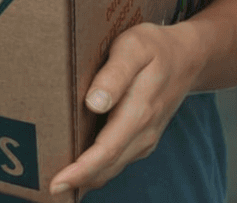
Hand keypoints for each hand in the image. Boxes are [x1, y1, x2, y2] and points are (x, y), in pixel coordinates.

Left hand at [48, 21, 205, 198]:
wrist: (189, 57)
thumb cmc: (155, 48)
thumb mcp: (133, 48)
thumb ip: (114, 75)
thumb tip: (94, 103)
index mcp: (140, 111)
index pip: (106, 150)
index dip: (81, 170)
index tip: (57, 182)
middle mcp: (144, 133)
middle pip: (107, 166)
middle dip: (77, 181)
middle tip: (47, 188)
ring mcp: (145, 138)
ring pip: (112, 167)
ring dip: (87, 178)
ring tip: (58, 182)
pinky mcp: (142, 138)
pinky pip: (117, 160)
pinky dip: (98, 169)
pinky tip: (78, 168)